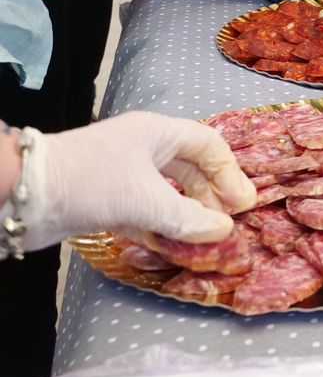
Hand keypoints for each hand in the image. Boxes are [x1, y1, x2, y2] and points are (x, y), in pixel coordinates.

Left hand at [17, 111, 255, 249]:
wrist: (26, 195)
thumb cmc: (93, 181)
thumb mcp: (146, 199)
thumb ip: (189, 218)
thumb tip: (222, 232)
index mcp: (157, 132)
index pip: (209, 145)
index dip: (230, 173)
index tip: (242, 204)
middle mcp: (143, 148)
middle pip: (190, 168)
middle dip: (211, 195)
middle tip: (227, 222)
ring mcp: (123, 173)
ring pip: (168, 191)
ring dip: (187, 213)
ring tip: (204, 236)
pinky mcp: (106, 198)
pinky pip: (146, 209)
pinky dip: (162, 225)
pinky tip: (174, 243)